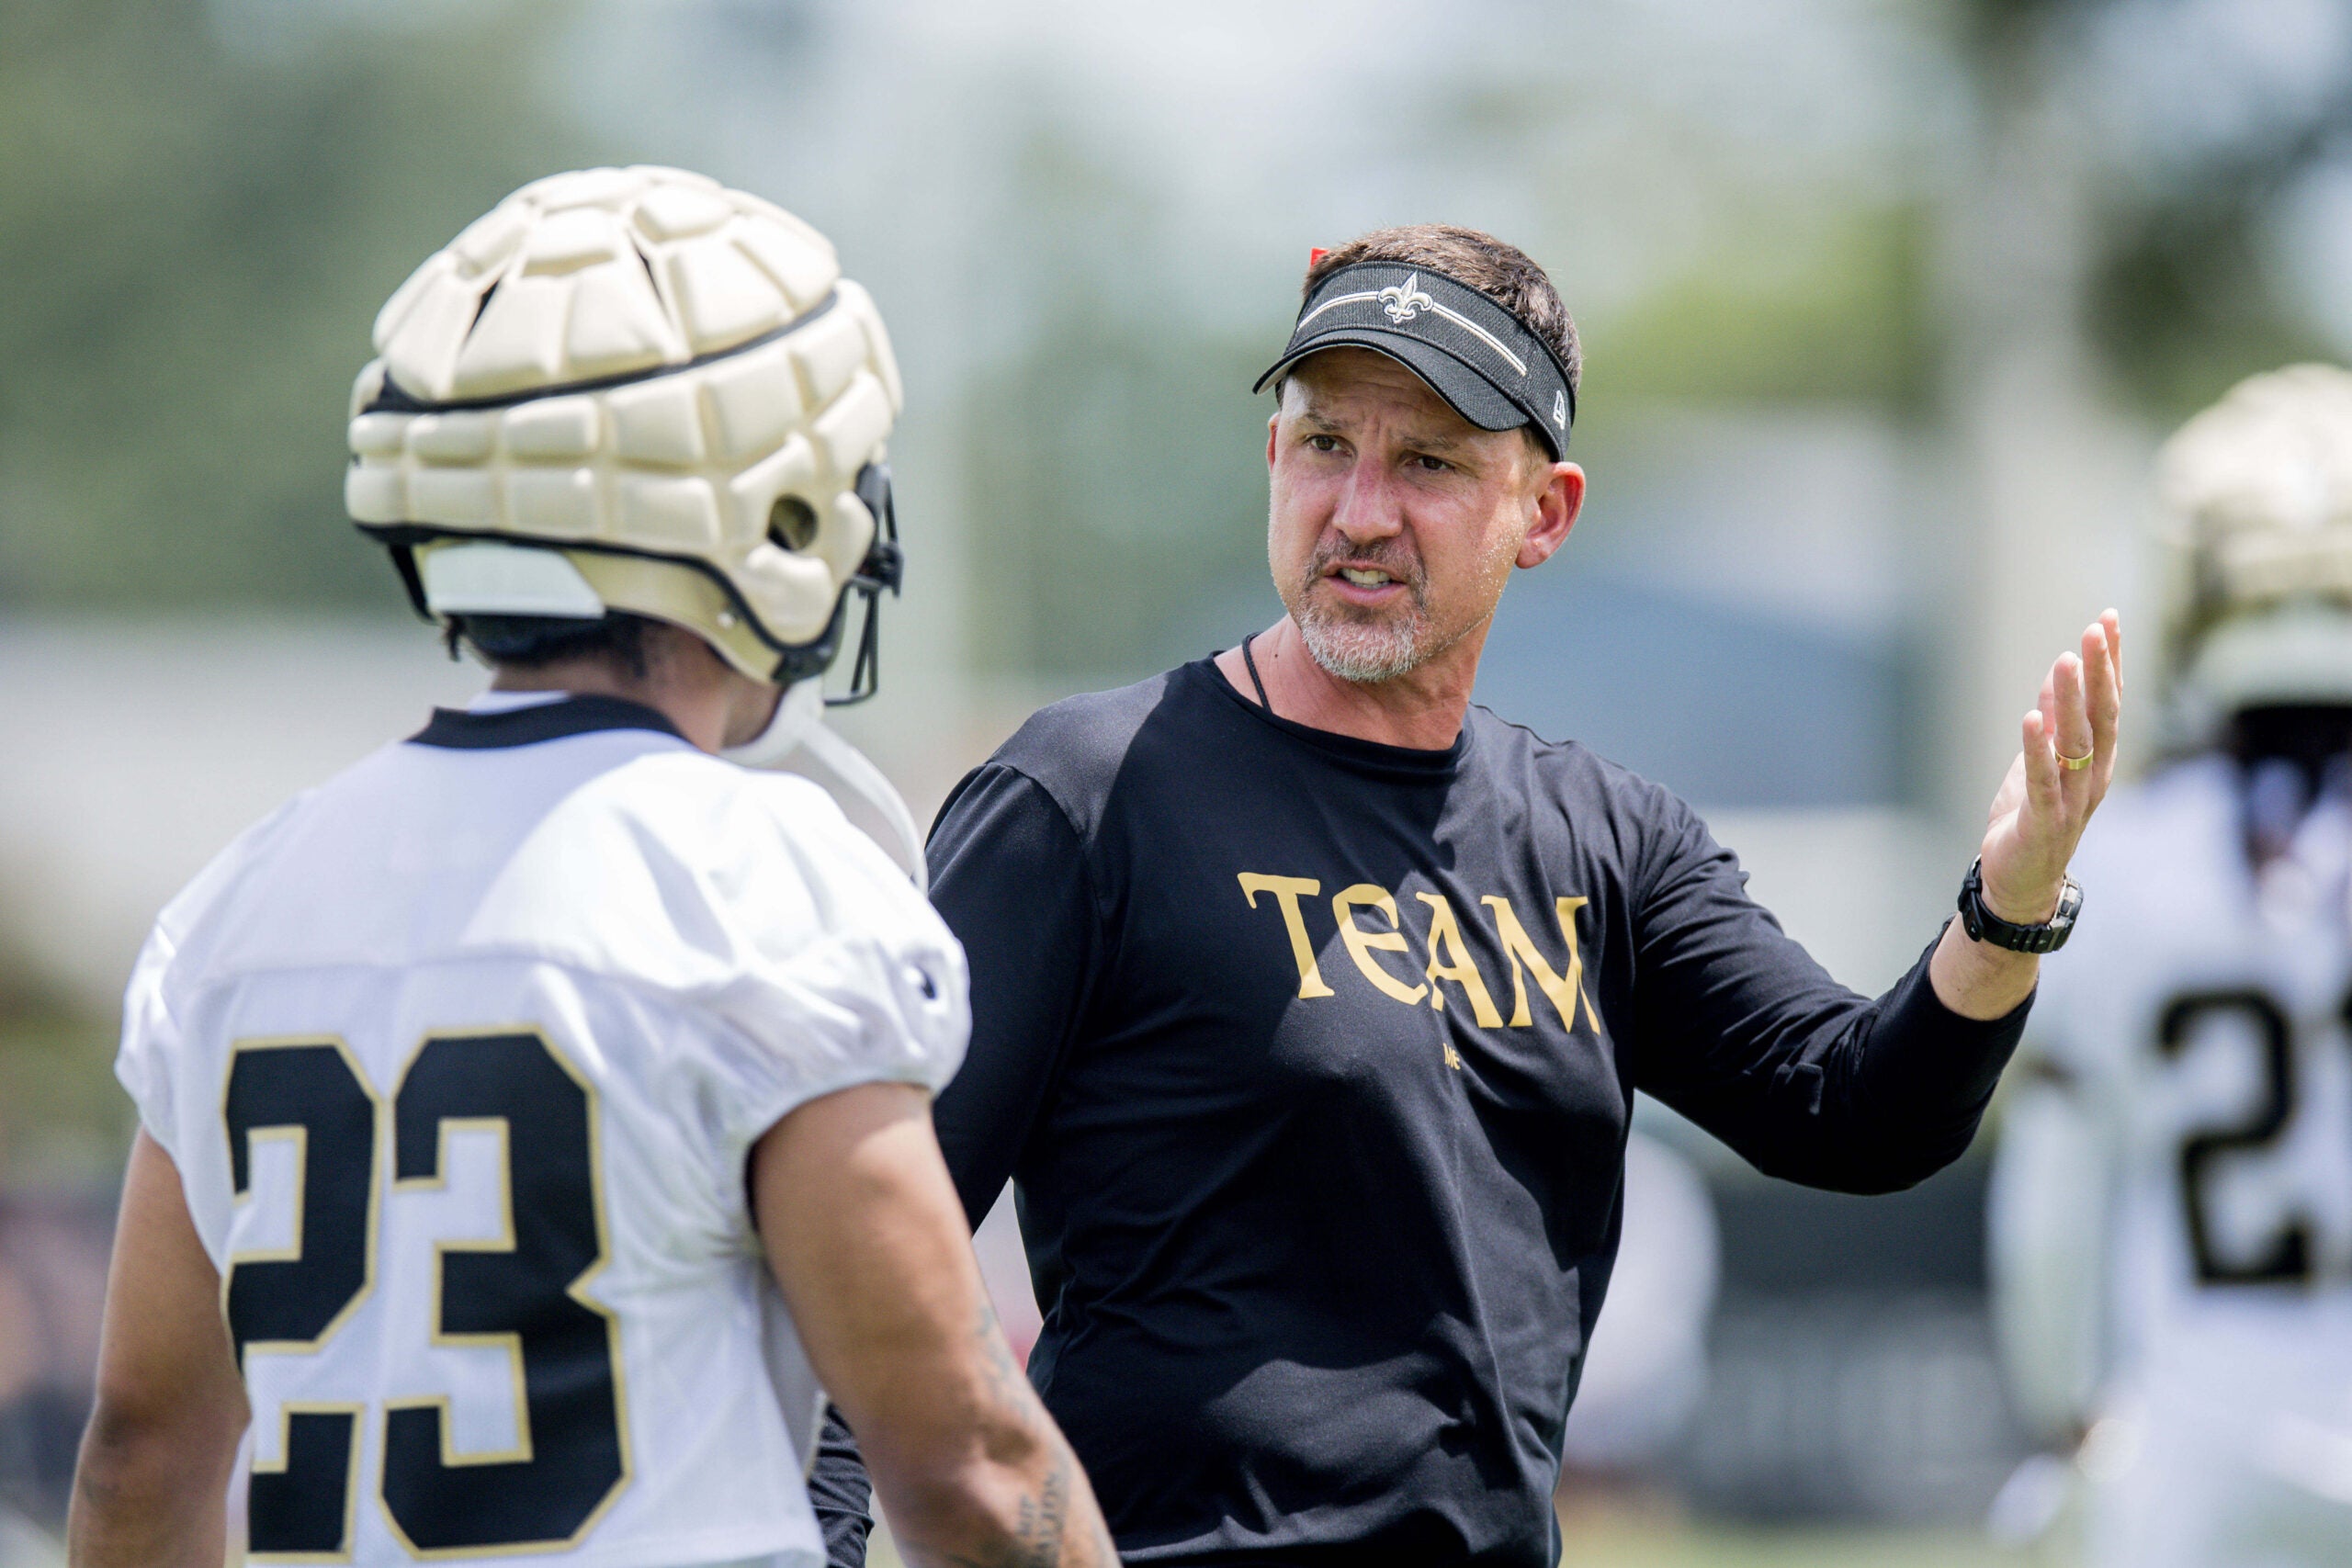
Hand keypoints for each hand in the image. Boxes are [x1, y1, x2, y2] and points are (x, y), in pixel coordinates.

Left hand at [1977, 611, 2122, 924]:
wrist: (2021, 883)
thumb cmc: (2032, 821)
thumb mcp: (2040, 765)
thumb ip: (2051, 729)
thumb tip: (2052, 685)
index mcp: (2095, 761)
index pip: (2108, 702)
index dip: (2110, 662)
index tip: (2108, 620)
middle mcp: (2091, 777)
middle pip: (2101, 717)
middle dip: (2099, 672)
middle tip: (2095, 629)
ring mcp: (2070, 800)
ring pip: (2075, 744)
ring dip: (2069, 700)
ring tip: (2064, 661)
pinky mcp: (2041, 820)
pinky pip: (2040, 779)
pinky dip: (2035, 748)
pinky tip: (2031, 717)